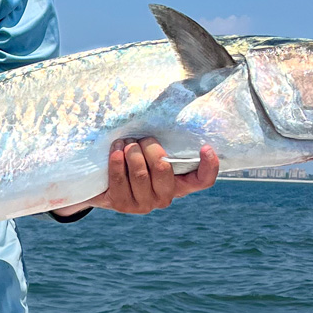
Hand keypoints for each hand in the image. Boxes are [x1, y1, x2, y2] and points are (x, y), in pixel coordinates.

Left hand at [54, 138, 219, 216]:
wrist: (103, 181)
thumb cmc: (134, 159)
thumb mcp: (152, 150)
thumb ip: (165, 140)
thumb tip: (173, 107)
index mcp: (179, 183)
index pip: (203, 180)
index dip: (209, 166)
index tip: (206, 147)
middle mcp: (165, 197)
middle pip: (163, 167)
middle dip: (149, 146)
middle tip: (140, 138)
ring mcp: (144, 204)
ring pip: (140, 173)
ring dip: (130, 151)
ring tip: (125, 142)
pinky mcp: (122, 204)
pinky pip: (120, 178)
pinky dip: (116, 160)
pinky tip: (115, 150)